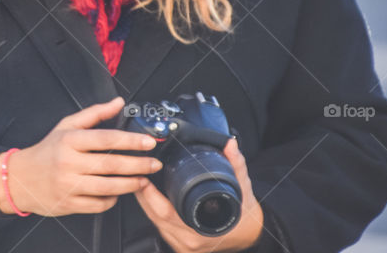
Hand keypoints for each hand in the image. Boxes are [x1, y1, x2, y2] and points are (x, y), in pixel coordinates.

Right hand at [0, 96, 162, 216]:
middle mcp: (68, 162)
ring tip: (144, 180)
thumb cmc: (47, 150)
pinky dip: (112, 199)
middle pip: (110, 164)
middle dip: (138, 165)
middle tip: (154, 164)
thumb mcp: (66, 126)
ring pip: (108, 187)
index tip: (149, 141)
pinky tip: (119, 193)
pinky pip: (98, 204)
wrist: (20, 178)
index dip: (130, 140)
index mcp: (69, 140)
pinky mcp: (69, 204)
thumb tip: (118, 102)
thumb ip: (94, 114)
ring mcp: (68, 185)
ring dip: (131, 184)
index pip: (105, 139)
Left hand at [133, 137, 263, 252]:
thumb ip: (235, 164)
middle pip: (154, 216)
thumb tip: (229, 143)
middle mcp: (189, 240)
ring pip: (154, 222)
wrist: (250, 234)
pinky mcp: (179, 246)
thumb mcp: (242, 187)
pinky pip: (160, 227)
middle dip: (142, 194)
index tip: (144, 178)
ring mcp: (183, 245)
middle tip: (136, 173)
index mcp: (201, 228)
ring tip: (139, 182)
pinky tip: (149, 198)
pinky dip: (152, 211)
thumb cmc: (244, 214)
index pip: (166, 212)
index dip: (150, 195)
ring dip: (145, 202)